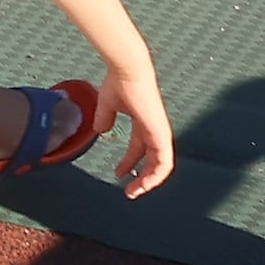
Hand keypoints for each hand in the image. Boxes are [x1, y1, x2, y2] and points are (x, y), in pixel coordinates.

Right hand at [96, 56, 177, 199]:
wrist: (128, 72)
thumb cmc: (119, 83)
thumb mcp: (107, 104)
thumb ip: (105, 117)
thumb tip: (100, 130)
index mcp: (143, 122)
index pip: (139, 148)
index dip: (129, 163)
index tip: (119, 174)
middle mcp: (154, 129)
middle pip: (152, 160)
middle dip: (141, 178)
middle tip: (130, 191)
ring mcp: (160, 132)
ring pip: (161, 165)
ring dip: (149, 181)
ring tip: (135, 192)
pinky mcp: (161, 134)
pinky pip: (164, 162)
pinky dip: (156, 175)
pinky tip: (146, 183)